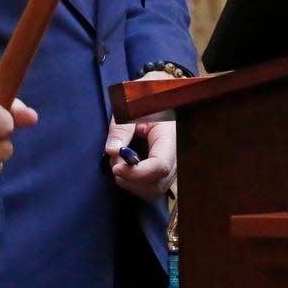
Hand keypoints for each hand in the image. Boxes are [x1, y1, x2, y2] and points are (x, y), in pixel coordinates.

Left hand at [104, 72, 176, 200]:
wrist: (157, 96)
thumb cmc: (143, 99)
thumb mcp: (129, 107)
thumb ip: (120, 128)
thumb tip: (112, 151)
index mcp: (170, 137)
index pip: (160, 166)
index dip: (137, 173)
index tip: (116, 167)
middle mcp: (175, 156)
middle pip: (156, 183)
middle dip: (130, 179)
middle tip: (114, 162)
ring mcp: (171, 166)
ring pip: (154, 190)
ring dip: (131, 183)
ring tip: (118, 162)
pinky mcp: (164, 172)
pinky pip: (152, 189)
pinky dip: (135, 185)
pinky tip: (125, 168)